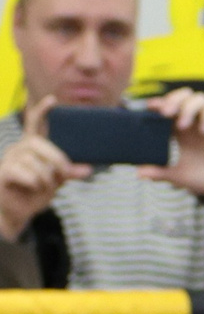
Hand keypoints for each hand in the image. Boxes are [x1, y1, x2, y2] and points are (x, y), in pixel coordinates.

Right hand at [0, 98, 81, 240]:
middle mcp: (19, 149)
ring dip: (46, 177)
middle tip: (65, 173)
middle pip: (37, 143)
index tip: (52, 100)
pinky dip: (34, 183)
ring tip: (44, 186)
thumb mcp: (56, 180)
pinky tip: (32, 187)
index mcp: (32, 147)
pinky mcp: (3, 173)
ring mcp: (9, 160)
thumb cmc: (35, 192)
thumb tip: (87, 168)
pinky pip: (23, 173)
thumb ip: (69, 172)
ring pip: (33, 162)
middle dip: (56, 158)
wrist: (17, 213)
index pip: (34, 124)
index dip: (42, 111)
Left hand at [138, 88, 203, 197]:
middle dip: (173, 99)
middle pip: (182, 96)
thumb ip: (160, 173)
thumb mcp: (177, 176)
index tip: (150, 107)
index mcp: (176, 130)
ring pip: (199, 98)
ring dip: (189, 107)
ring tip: (183, 124)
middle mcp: (192, 122)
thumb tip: (140, 173)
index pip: (166, 107)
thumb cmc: (198, 177)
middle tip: (165, 112)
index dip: (158, 103)